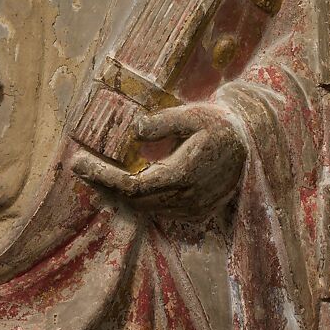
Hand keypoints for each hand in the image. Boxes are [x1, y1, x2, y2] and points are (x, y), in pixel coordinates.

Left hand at [72, 103, 245, 219]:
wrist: (251, 147)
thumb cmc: (221, 126)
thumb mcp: (193, 115)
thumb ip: (163, 122)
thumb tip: (135, 129)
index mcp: (183, 176)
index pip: (131, 185)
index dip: (102, 177)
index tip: (78, 162)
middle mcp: (186, 200)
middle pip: (133, 200)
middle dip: (104, 184)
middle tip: (80, 166)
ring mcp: (192, 211)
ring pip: (144, 208)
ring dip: (118, 193)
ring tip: (95, 174)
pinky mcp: (196, 213)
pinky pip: (158, 211)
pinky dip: (137, 199)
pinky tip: (123, 185)